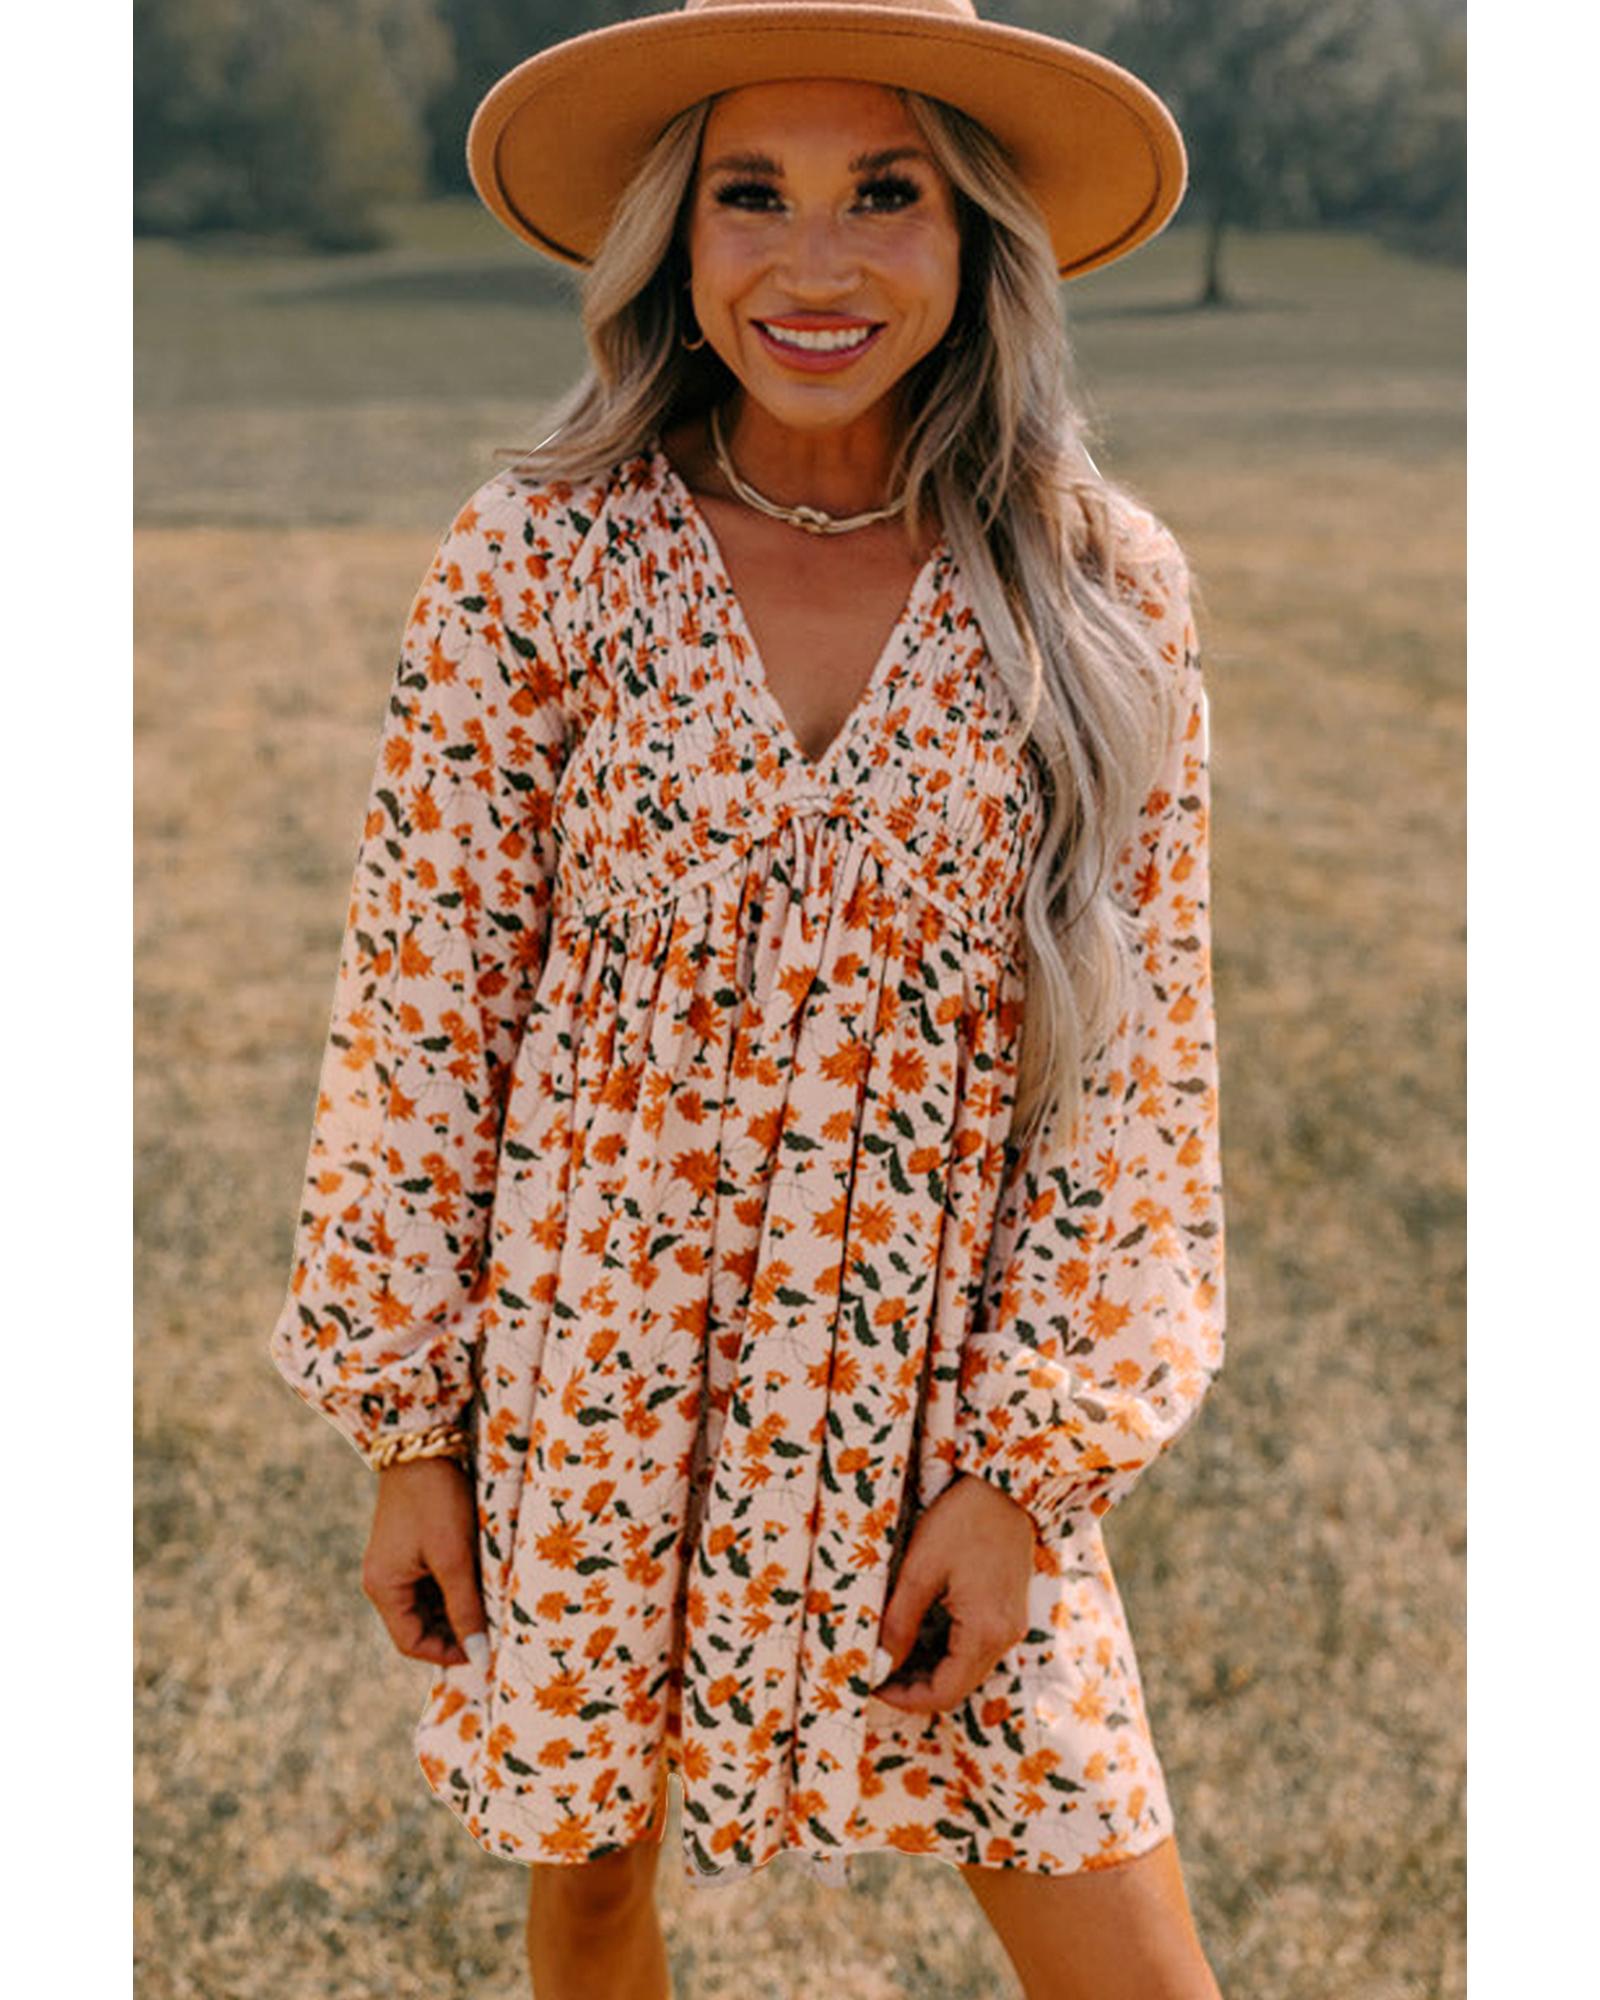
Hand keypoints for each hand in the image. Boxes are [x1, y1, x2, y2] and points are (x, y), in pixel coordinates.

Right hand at [362, 1456, 485, 1666]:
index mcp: (384, 1587)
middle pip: (419, 1625)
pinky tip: (481, 1578)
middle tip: (493, 1627)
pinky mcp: (409, 1547)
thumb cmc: (436, 1501)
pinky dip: (455, 1586)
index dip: (447, 1653)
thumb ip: (465, 1607)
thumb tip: (478, 1655)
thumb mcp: (454, 1557)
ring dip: (458, 1607)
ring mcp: (395, 1562)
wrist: (424, 1444)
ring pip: (429, 1603)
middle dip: (455, 1629)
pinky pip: (431, 1581)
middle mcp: (383, 1580)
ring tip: (491, 1601)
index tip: (484, 1650)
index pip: (411, 1643)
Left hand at [870, 1474, 1036, 1716]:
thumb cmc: (962, 1520)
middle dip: (915, 1688)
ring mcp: (1011, 1625)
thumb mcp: (921, 1569)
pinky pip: (977, 1649)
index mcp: (985, 1631)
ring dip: (930, 1671)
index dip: (906, 1699)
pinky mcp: (1009, 1612)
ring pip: (967, 1670)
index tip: (872, 1686)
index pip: (945, 1693)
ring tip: (891, 1656)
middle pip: (958, 1687)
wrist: (1005, 1488)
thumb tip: (881, 1661)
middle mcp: (1005, 1637)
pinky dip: (947, 1654)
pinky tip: (919, 1638)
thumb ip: (901, 1621)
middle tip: (877, 1673)